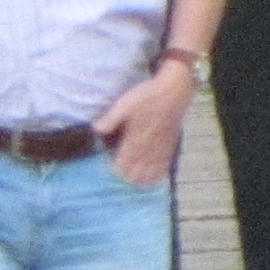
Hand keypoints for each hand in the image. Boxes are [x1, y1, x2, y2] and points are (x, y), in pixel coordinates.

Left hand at [96, 59, 196, 187]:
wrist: (175, 90)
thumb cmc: (147, 96)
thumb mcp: (124, 104)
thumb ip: (110, 119)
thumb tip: (94, 130)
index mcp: (136, 139)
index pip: (122, 164)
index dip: (114, 169)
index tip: (108, 165)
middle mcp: (149, 147)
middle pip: (136, 173)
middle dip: (126, 176)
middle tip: (119, 172)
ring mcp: (161, 147)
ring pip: (150, 172)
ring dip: (141, 178)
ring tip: (133, 179)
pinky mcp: (171, 145)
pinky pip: (164, 166)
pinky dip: (157, 175)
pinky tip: (152, 179)